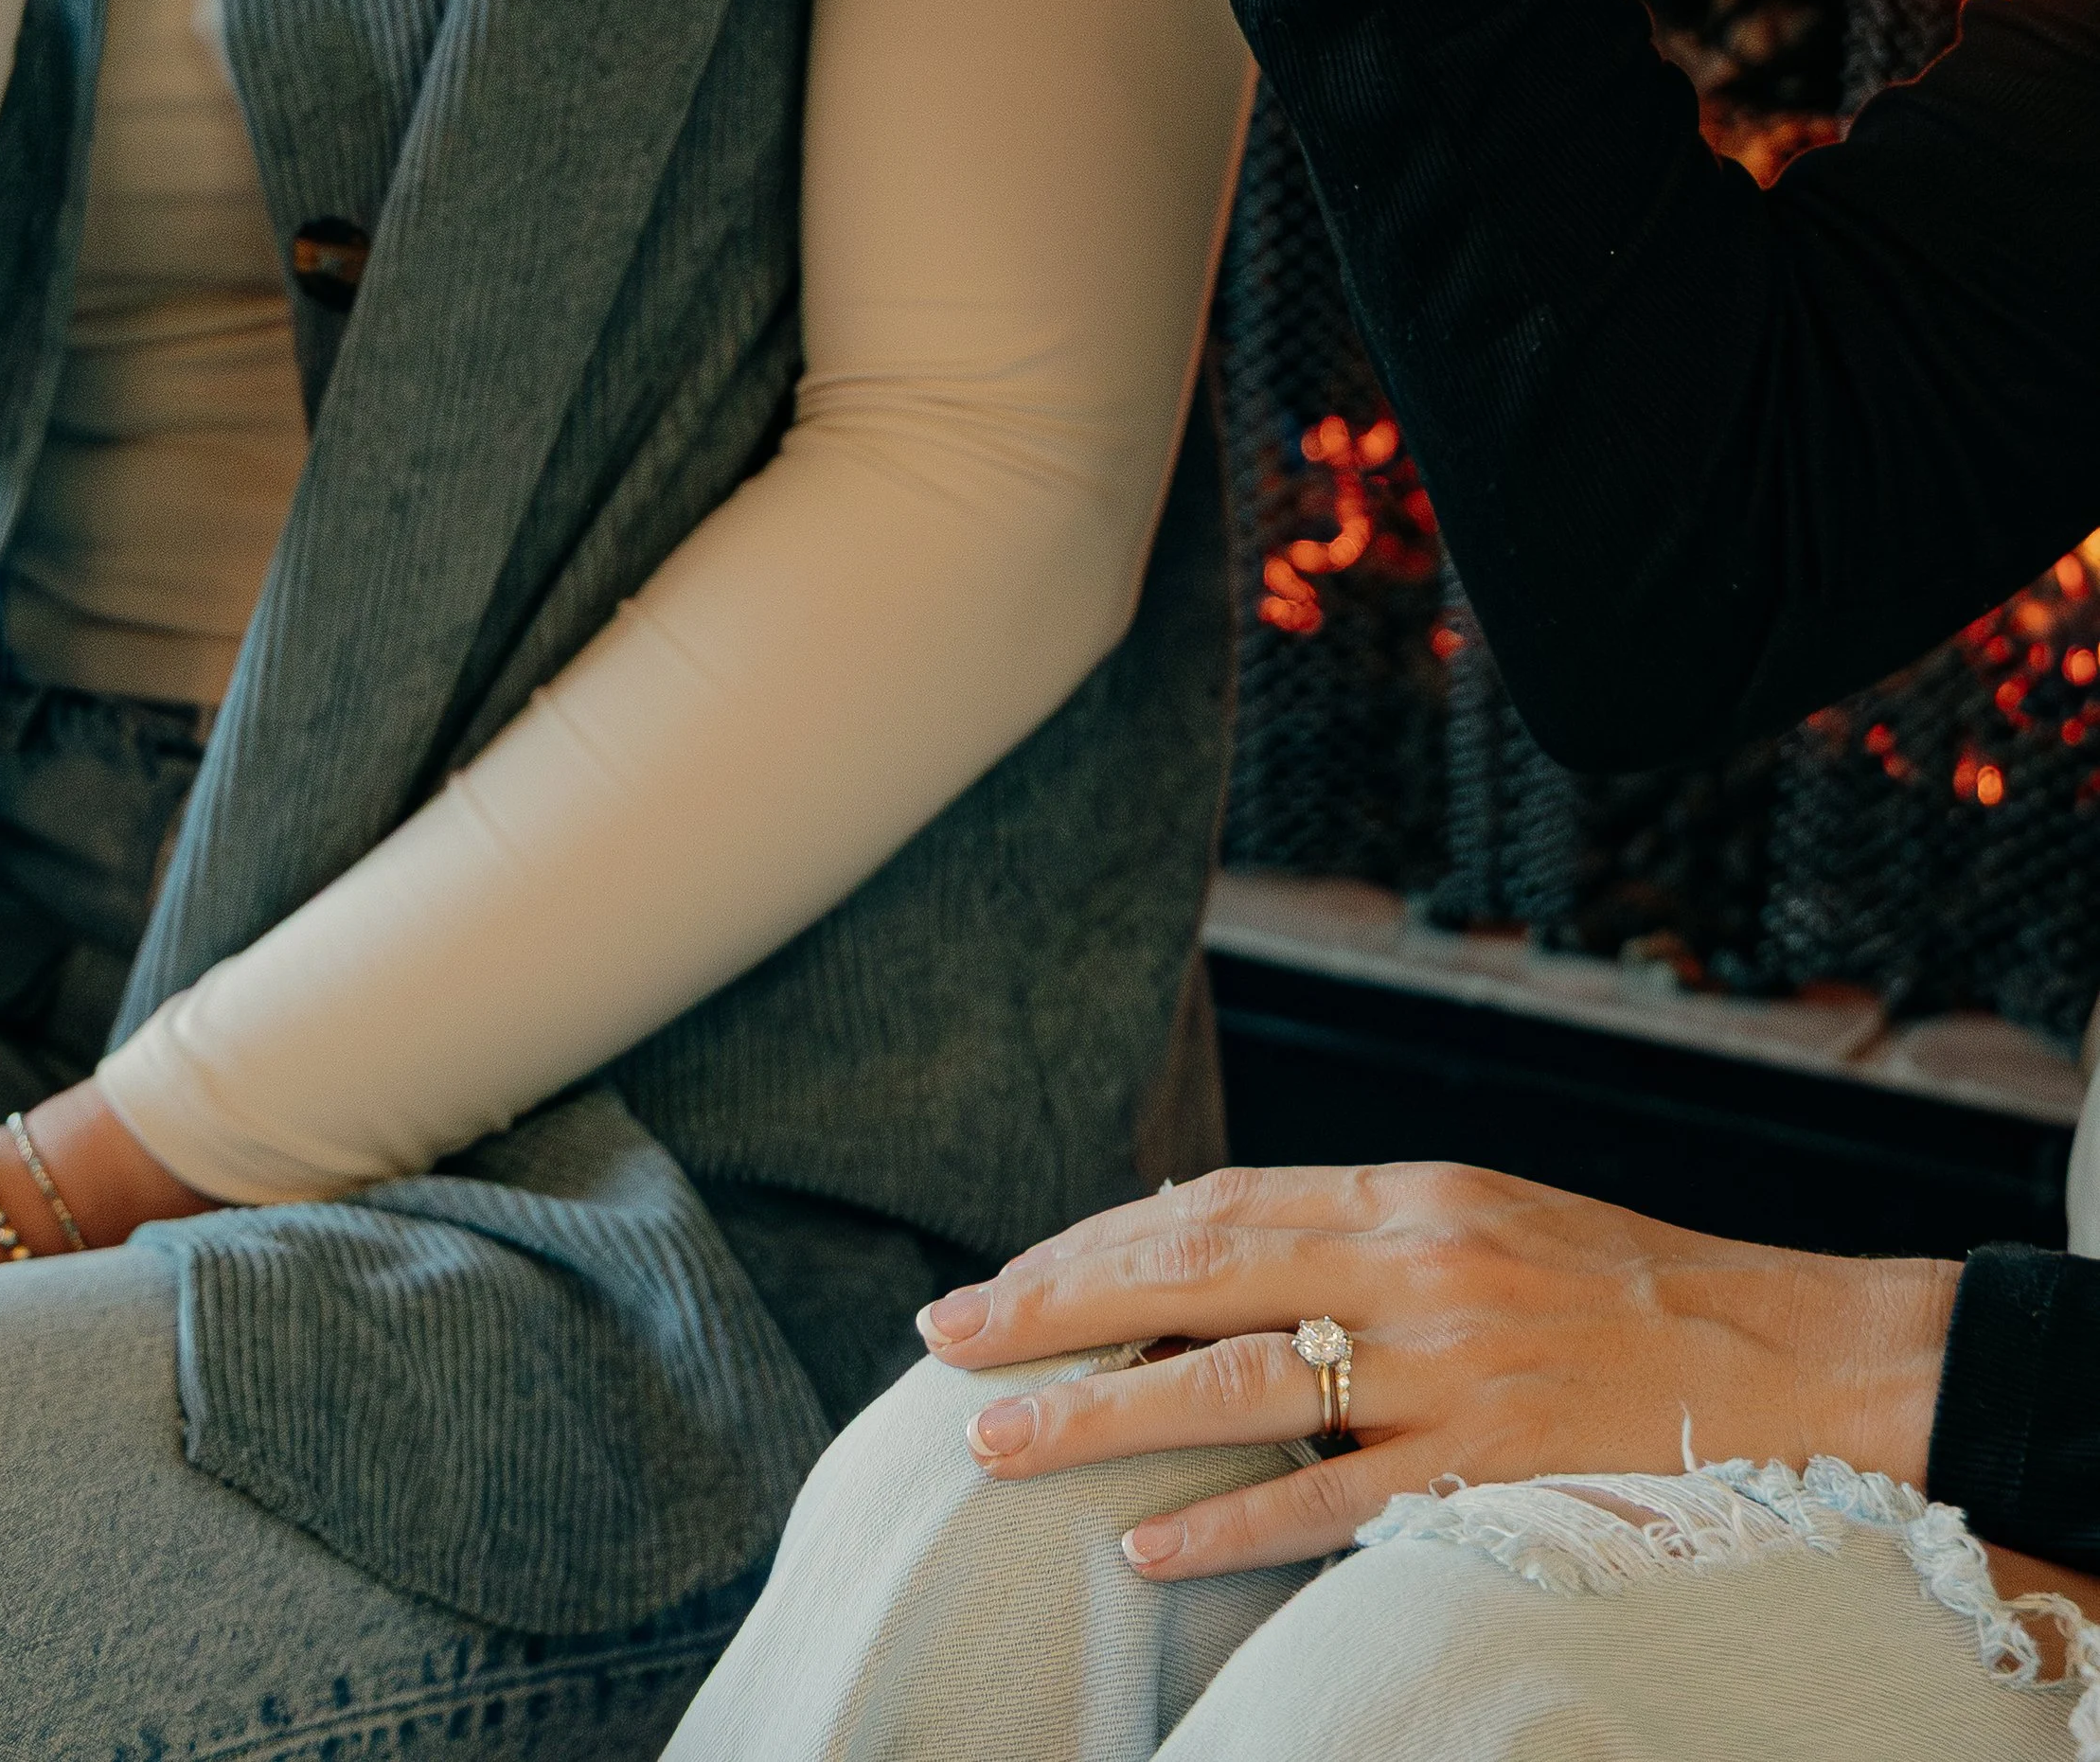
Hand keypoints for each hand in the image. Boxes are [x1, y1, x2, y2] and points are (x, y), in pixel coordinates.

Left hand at [916, 1161, 1959, 1580]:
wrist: (1792, 1365)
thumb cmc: (1627, 1292)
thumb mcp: (1485, 1222)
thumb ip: (1359, 1235)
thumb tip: (1209, 1255)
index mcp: (1412, 1194)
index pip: (1214, 1206)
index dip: (1096, 1240)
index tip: (1003, 1279)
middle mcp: (1416, 1266)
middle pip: (1195, 1275)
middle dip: (1057, 1307)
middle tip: (949, 1341)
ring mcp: (1449, 1372)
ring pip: (1235, 1387)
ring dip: (1101, 1414)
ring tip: (994, 1441)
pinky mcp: (1487, 1472)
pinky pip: (1331, 1504)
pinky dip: (1227, 1526)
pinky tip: (1142, 1548)